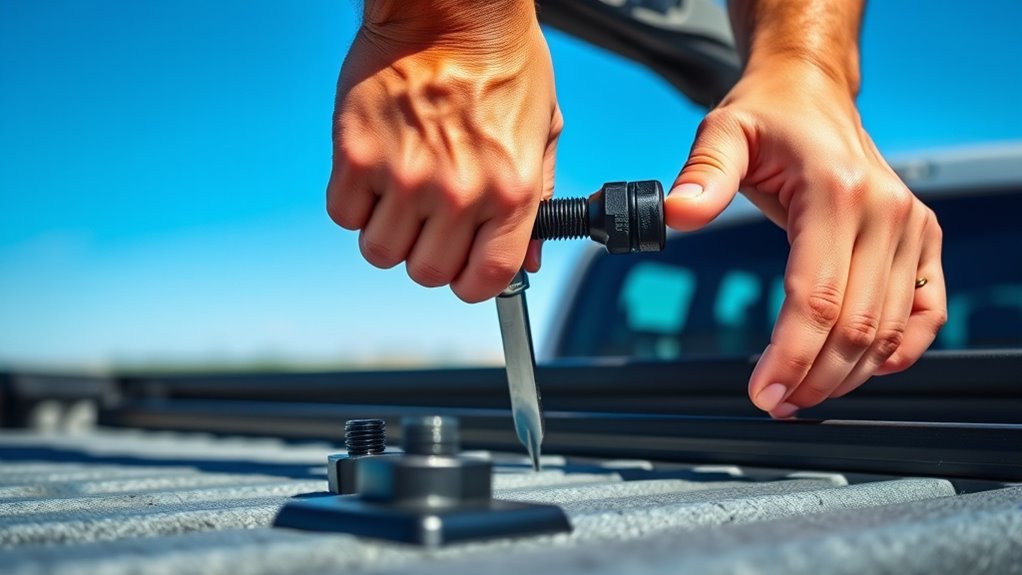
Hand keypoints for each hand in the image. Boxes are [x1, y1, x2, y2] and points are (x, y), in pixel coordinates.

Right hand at [327, 3, 560, 301]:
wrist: (451, 6)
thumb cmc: (502, 61)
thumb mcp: (542, 130)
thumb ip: (539, 198)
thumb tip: (529, 259)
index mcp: (510, 190)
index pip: (487, 278)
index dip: (471, 282)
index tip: (463, 269)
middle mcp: (458, 192)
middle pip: (426, 272)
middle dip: (426, 254)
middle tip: (429, 220)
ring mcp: (403, 175)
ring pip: (379, 250)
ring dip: (387, 231)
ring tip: (400, 190)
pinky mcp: (356, 154)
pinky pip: (343, 214)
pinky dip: (354, 202)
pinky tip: (374, 169)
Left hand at [665, 60, 946, 416]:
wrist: (812, 95)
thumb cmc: (768, 116)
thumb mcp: (724, 132)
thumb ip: (702, 174)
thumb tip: (677, 214)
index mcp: (838, 192)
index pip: (818, 296)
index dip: (790, 354)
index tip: (761, 390)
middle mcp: (886, 212)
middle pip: (857, 325)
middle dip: (814, 376)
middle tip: (774, 402)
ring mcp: (911, 228)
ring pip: (891, 329)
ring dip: (849, 375)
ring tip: (803, 396)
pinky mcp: (922, 239)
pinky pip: (925, 312)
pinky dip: (898, 350)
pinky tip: (863, 371)